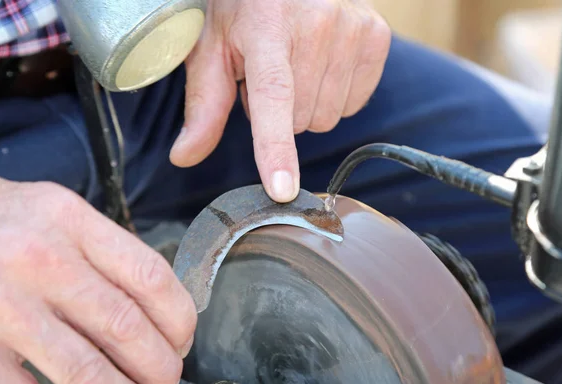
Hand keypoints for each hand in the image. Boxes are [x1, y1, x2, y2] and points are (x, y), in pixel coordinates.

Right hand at [0, 178, 196, 383]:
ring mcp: (3, 308)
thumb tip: (153, 303)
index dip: (180, 318)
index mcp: (70, 222)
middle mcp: (41, 261)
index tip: (183, 339)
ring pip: (87, 373)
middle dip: (160, 366)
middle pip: (126, 328)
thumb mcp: (53, 211)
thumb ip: (101, 249)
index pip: (150, 276)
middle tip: (168, 379)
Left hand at [169, 0, 390, 202]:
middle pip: (300, 120)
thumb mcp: (214, 46)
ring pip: (327, 117)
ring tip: (295, 65)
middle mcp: (318, 23)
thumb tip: (184, 156)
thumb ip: (203, 105)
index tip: (283, 188)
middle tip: (268, 75)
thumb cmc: (245, 8)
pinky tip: (321, 64)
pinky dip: (333, 95)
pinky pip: (353, 104)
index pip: (274, 97)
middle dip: (280, 112)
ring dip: (307, 104)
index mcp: (268, 25)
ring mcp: (353, 28)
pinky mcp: (377, 36)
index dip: (276, 148)